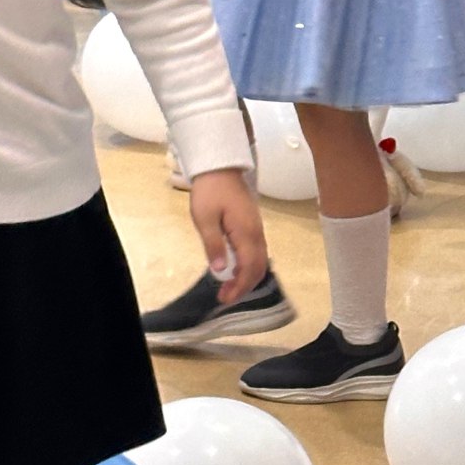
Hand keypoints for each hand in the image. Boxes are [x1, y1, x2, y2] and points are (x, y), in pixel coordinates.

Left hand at [188, 168, 270, 300]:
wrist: (220, 166)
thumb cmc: (210, 191)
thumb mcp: (205, 218)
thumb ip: (214, 244)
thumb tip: (220, 270)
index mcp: (246, 232)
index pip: (249, 268)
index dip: (239, 286)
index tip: (224, 299)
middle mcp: (256, 233)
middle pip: (258, 267)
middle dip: (244, 286)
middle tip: (225, 297)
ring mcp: (257, 229)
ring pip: (260, 260)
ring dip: (247, 277)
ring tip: (228, 287)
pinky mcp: (253, 225)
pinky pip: (256, 252)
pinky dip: (248, 266)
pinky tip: (234, 269)